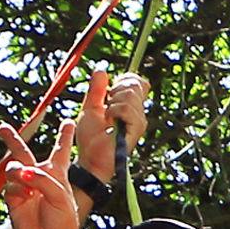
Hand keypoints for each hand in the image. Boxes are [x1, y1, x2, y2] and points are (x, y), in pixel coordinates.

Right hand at [1, 118, 80, 228]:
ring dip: (19, 169)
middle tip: (2, 127)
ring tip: (24, 176)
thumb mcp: (61, 195)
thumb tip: (20, 172)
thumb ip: (43, 179)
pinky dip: (19, 189)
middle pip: (24, 152)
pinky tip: (26, 197)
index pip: (61, 151)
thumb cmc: (62, 221)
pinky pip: (12, 186)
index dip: (64, 136)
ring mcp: (24, 187)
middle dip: (12, 140)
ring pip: (14, 167)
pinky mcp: (13, 198)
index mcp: (57, 174)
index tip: (68, 121)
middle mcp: (39, 177)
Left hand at [74, 67, 150, 183]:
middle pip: (135, 83)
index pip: (137, 82)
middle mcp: (137, 112)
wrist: (90, 159)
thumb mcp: (90, 107)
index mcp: (128, 106)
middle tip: (106, 106)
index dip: (125, 79)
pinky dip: (114, 112)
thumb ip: (97, 89)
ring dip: (112, 103)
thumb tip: (101, 69)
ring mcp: (139, 120)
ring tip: (107, 118)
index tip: (110, 91)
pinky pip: (127, 108)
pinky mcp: (137, 128)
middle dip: (116, 89)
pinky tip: (110, 122)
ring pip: (129, 94)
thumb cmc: (90, 139)